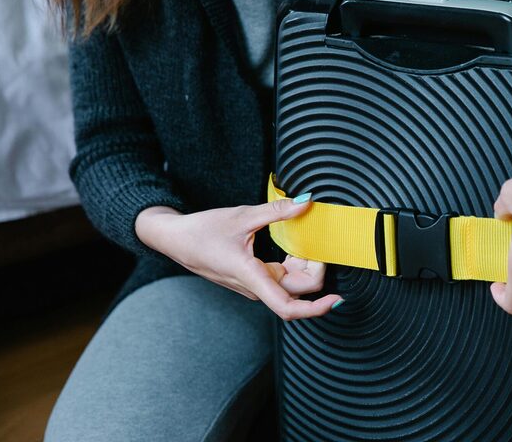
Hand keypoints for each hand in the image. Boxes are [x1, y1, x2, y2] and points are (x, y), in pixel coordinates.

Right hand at [135, 198, 341, 320]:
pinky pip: (281, 277)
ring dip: (304, 265)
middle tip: (318, 242)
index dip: (316, 308)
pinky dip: (293, 262)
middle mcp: (255, 287)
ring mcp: (254, 285)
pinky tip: (294, 245)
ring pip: (290, 284)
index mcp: (251, 277)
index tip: (336, 299)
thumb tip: (306, 202)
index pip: (288, 307)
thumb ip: (277, 211)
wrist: (175, 239)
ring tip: (306, 239)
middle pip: (297, 290)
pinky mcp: (253, 278)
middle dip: (315, 269)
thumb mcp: (242, 215)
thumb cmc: (202, 231)